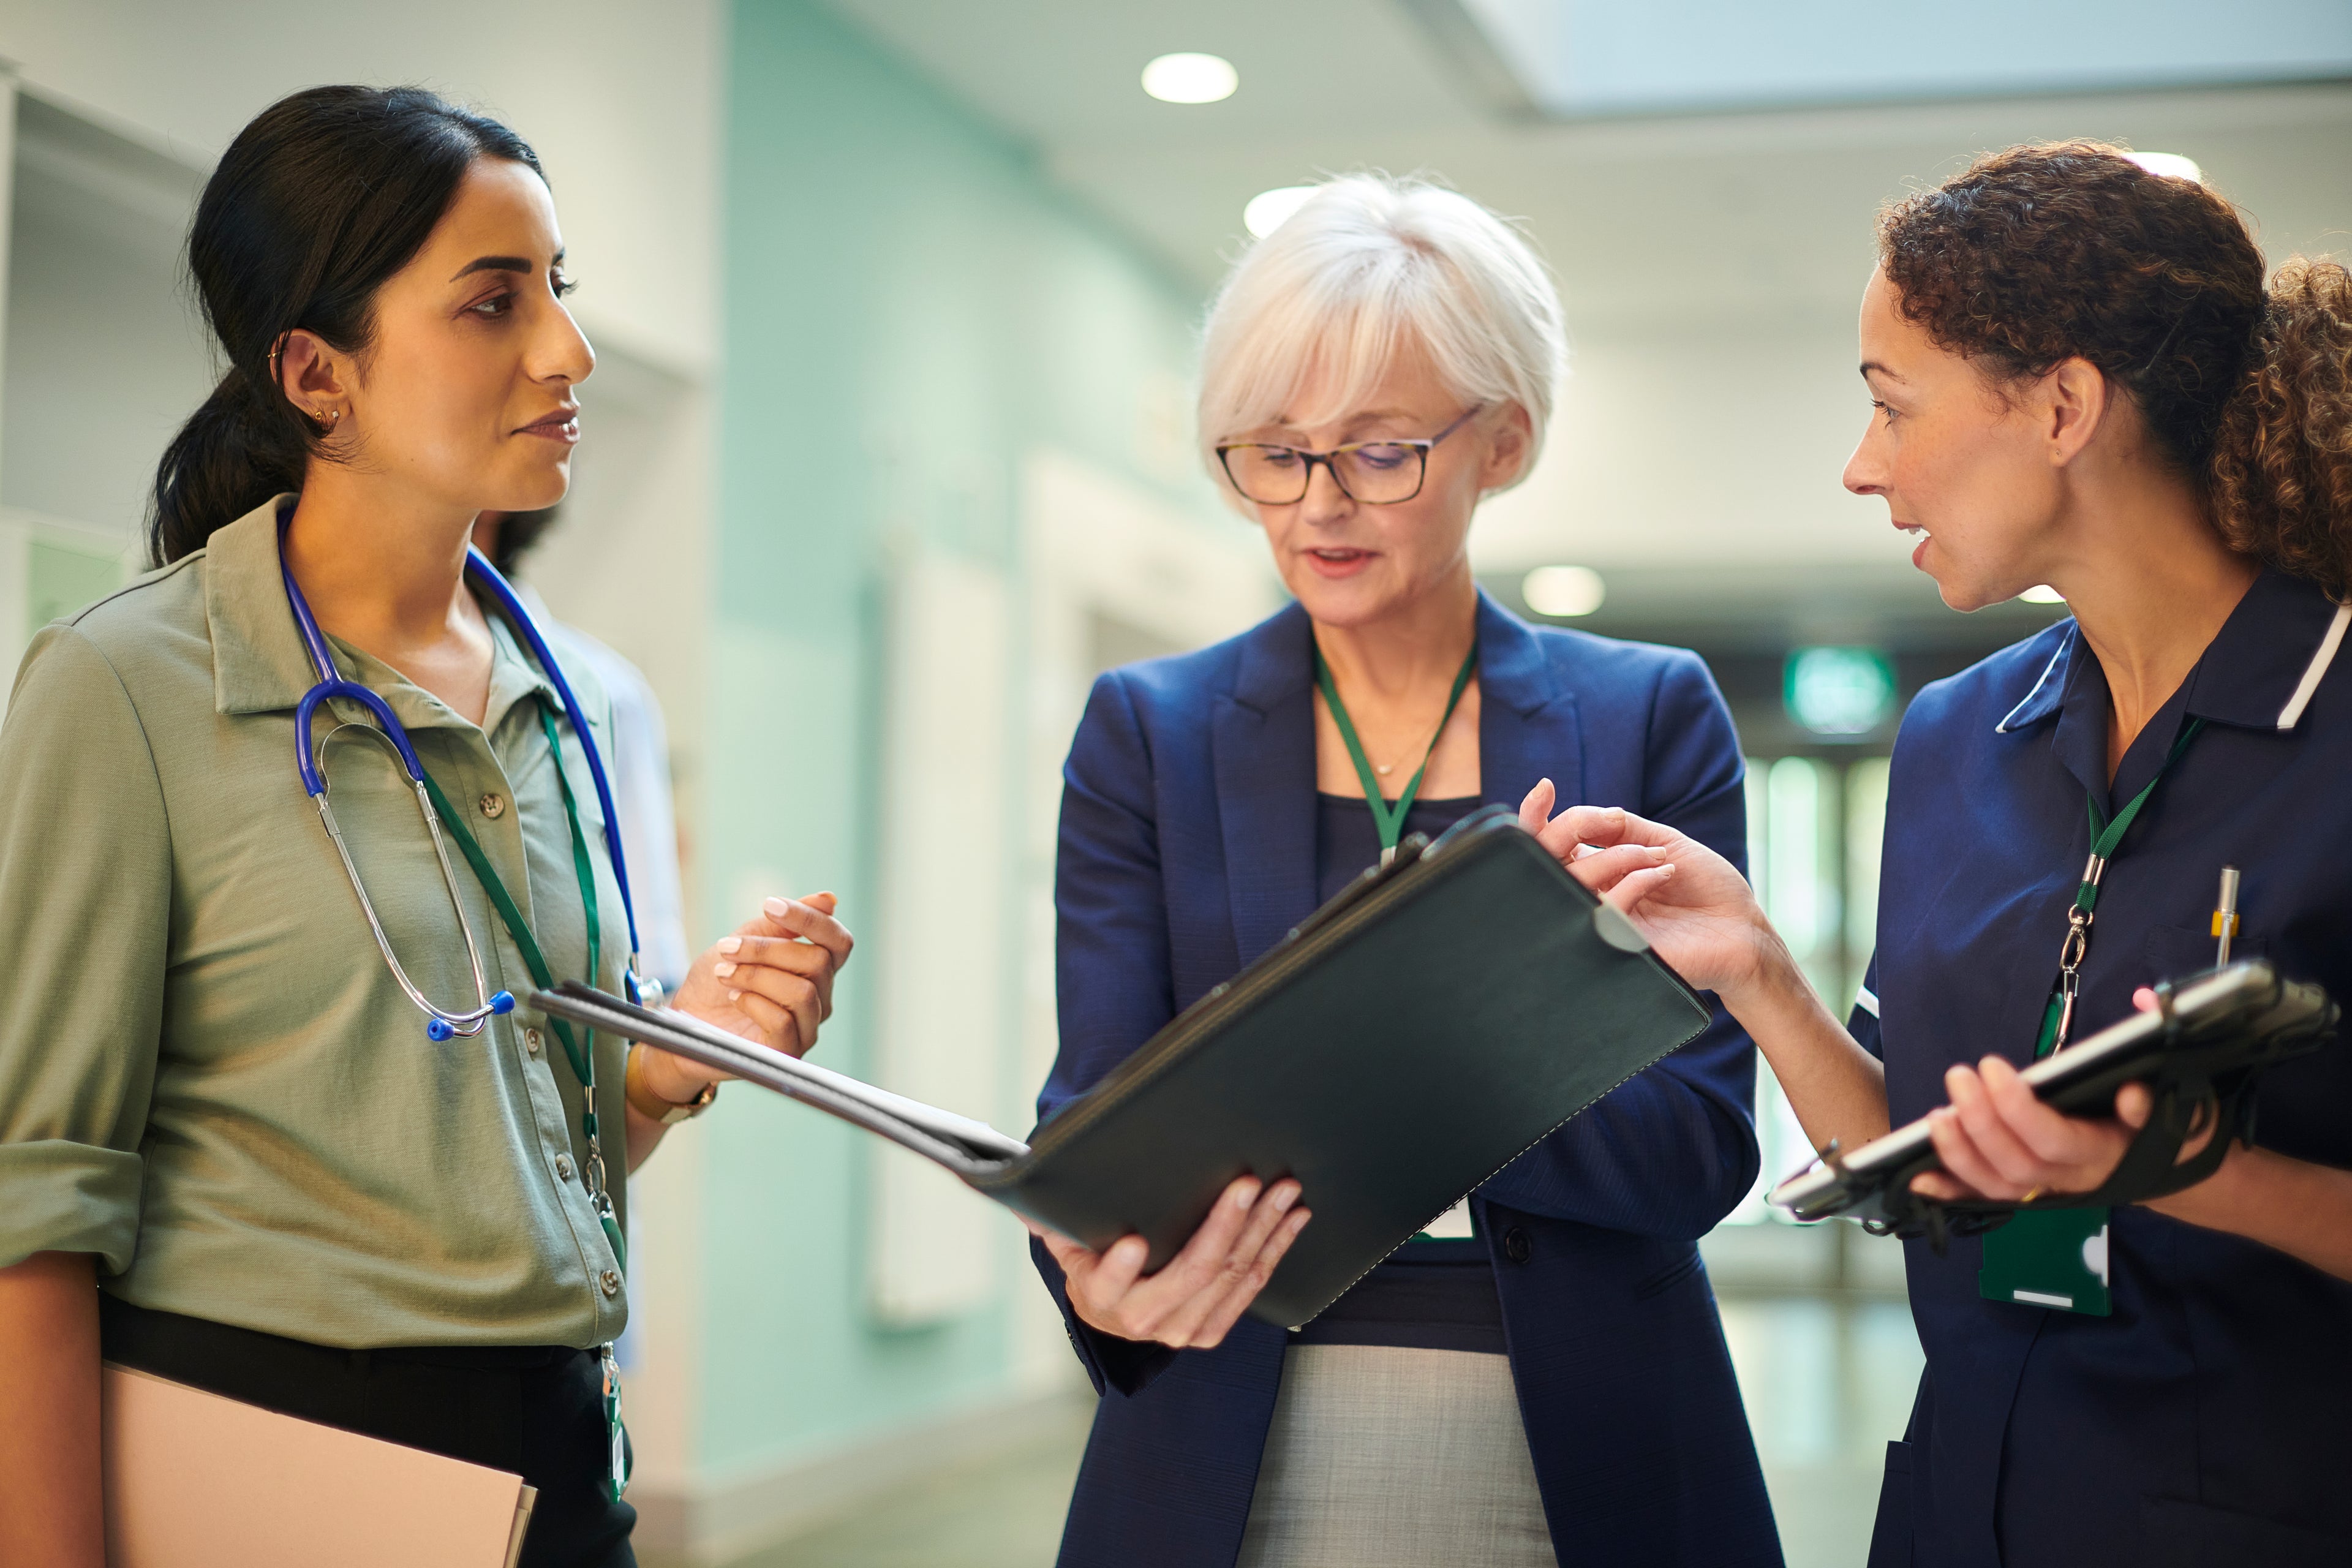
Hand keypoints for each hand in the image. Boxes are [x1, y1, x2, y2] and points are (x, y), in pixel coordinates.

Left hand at [651, 893, 854, 1099]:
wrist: (687, 1022)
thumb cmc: (716, 982)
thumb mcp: (743, 941)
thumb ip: (781, 925)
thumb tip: (828, 899)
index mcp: (815, 970)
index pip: (838, 942)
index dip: (811, 919)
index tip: (770, 905)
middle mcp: (819, 999)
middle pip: (818, 962)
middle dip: (767, 949)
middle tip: (727, 948)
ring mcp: (807, 1028)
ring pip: (802, 991)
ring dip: (755, 976)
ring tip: (724, 974)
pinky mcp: (787, 1052)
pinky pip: (784, 1022)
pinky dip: (752, 1003)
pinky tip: (733, 999)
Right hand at [1030, 1176, 1309, 1348]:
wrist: (1114, 1314)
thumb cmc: (1092, 1262)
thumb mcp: (1066, 1244)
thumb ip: (1051, 1218)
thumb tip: (1021, 1190)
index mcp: (1100, 1298)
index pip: (1108, 1285)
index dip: (1120, 1268)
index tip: (1133, 1241)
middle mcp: (1144, 1321)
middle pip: (1190, 1273)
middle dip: (1224, 1225)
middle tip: (1248, 1184)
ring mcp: (1183, 1330)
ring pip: (1230, 1278)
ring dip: (1262, 1231)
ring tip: (1284, 1191)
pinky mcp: (1213, 1329)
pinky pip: (1251, 1288)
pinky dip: (1275, 1250)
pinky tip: (1292, 1220)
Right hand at [1517, 780, 1777, 999]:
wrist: (1742, 928)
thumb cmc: (1706, 886)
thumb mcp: (1663, 841)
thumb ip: (1620, 827)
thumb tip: (1583, 815)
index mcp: (1596, 870)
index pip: (1546, 845)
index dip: (1533, 816)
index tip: (1546, 788)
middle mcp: (1590, 895)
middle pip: (1544, 861)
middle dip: (1566, 830)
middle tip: (1607, 822)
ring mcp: (1600, 922)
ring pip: (1575, 880)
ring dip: (1619, 855)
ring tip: (1660, 858)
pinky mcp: (1616, 945)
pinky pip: (1606, 905)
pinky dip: (1636, 878)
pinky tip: (1664, 875)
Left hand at [1908, 1041, 2216, 1204]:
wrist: (2163, 1162)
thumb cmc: (2157, 1116)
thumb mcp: (2169, 1083)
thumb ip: (2151, 1046)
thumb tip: (2145, 1001)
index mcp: (2105, 1150)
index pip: (2056, 1139)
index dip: (2019, 1109)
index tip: (1992, 1065)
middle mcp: (2074, 1177)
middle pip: (2020, 1163)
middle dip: (1982, 1121)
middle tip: (1959, 1075)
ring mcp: (2049, 1189)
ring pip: (1999, 1185)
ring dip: (1961, 1153)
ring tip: (1938, 1115)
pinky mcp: (2029, 1192)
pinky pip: (1986, 1198)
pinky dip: (1952, 1190)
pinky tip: (1917, 1179)